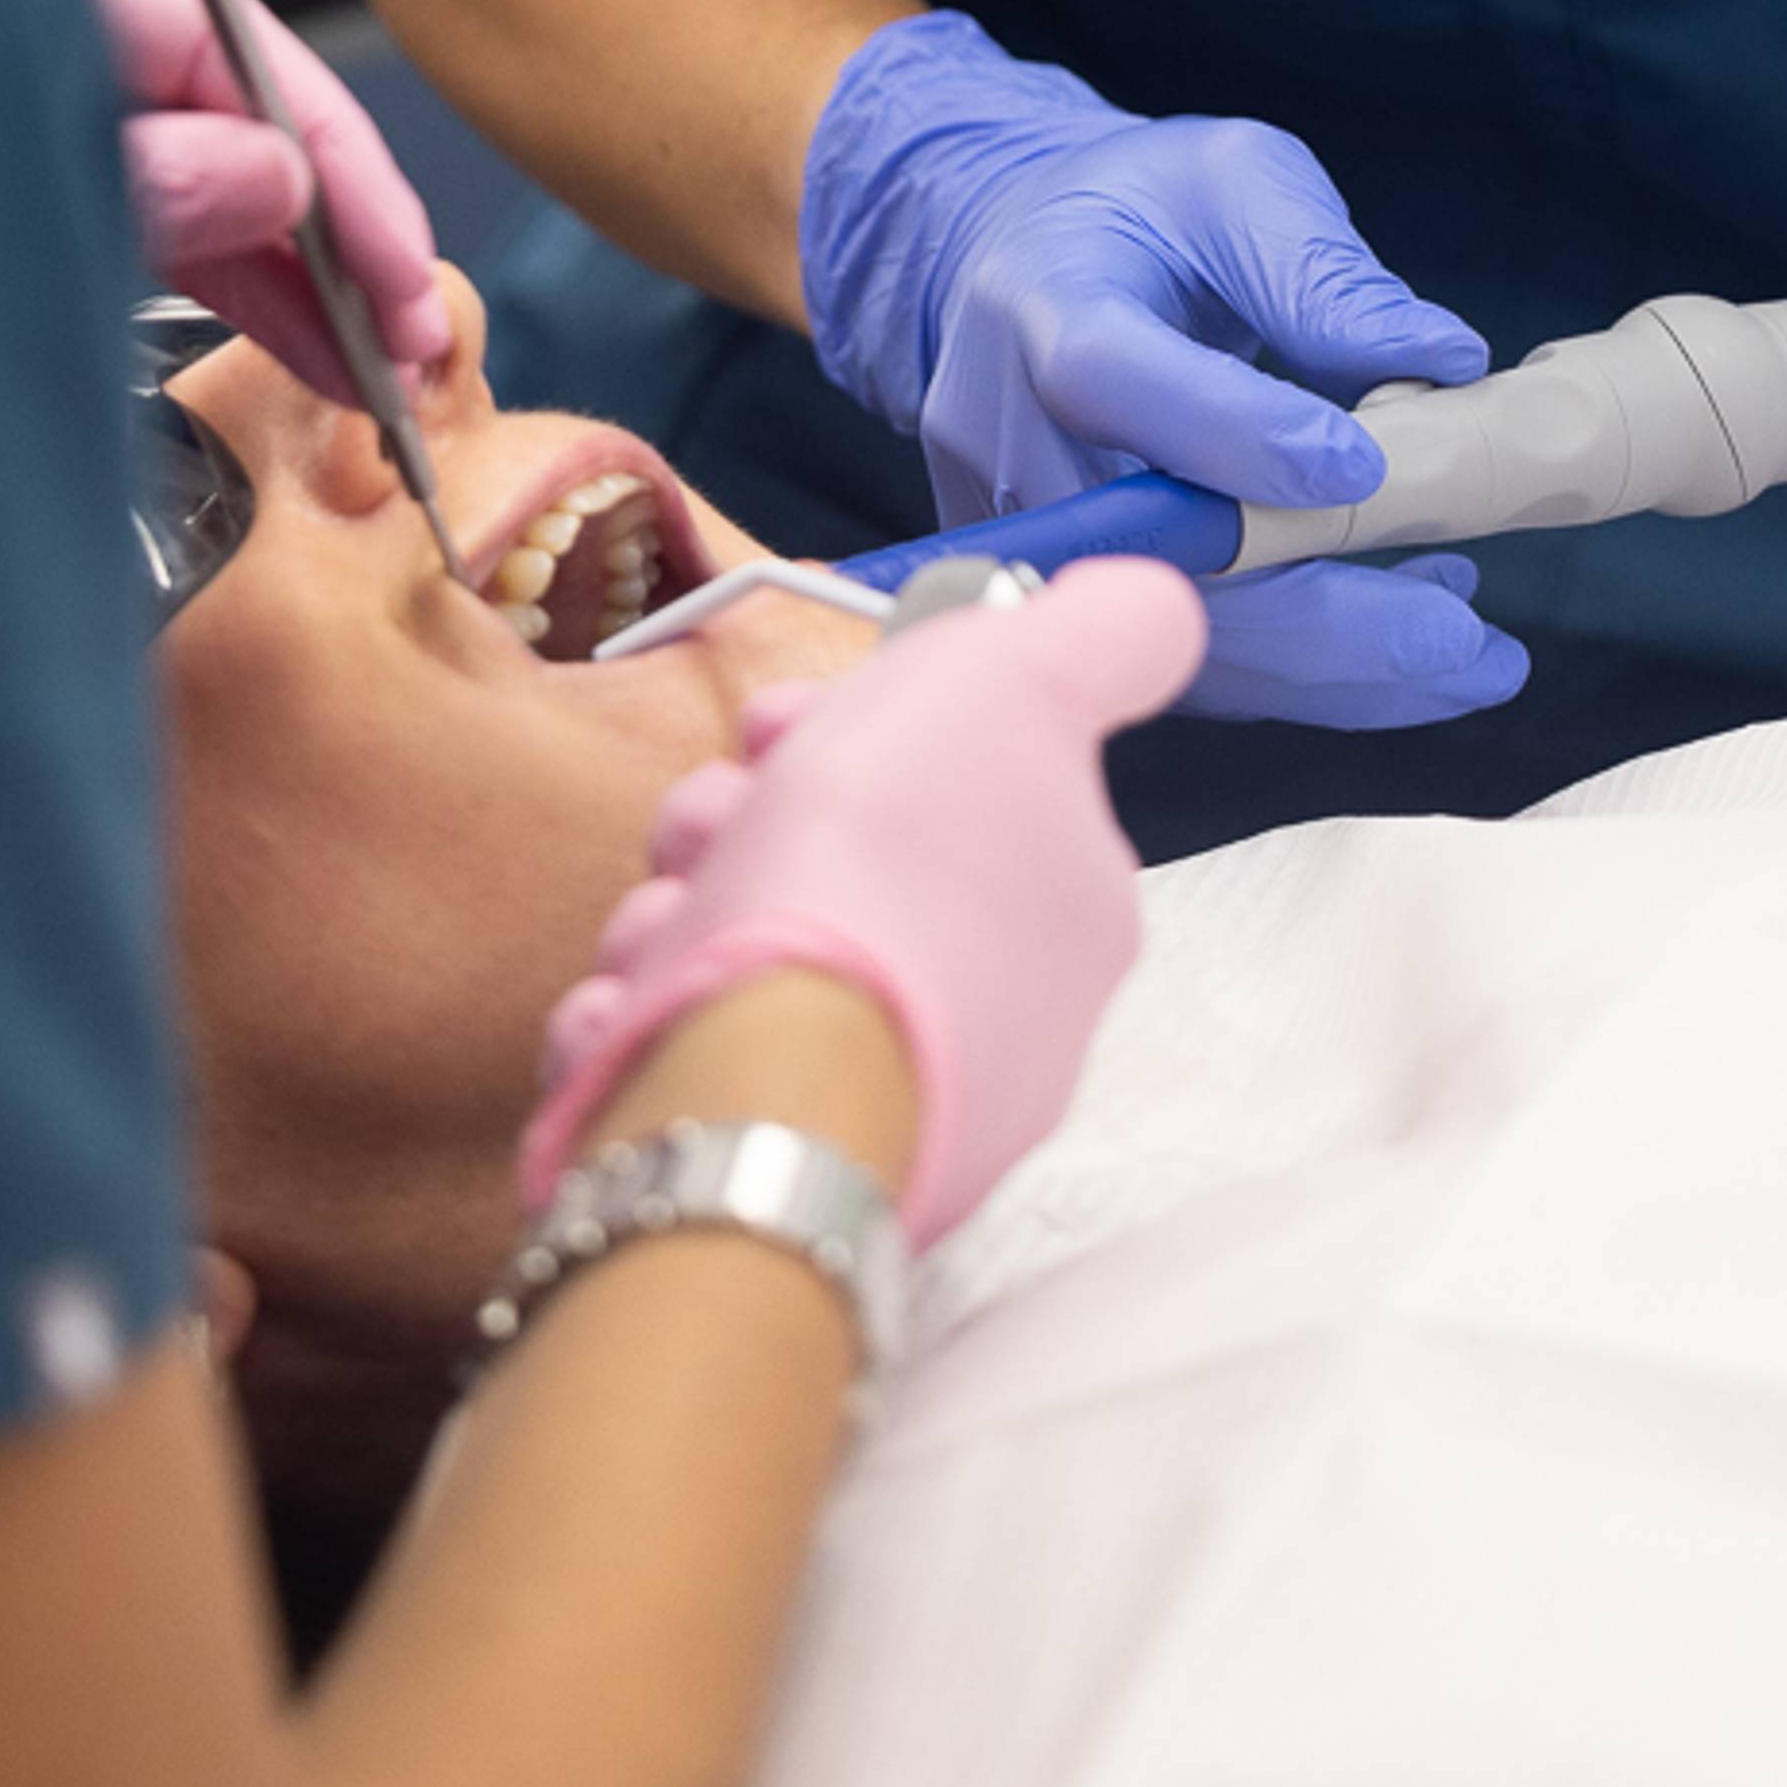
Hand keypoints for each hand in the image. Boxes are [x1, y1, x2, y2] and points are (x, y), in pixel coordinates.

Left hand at [86, 0, 448, 407]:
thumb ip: (144, 176)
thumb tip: (284, 178)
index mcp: (52, 6)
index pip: (241, 53)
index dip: (343, 159)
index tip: (400, 266)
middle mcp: (72, 62)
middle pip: (250, 125)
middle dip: (346, 234)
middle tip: (414, 337)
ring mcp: (62, 138)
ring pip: (224, 196)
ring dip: (314, 286)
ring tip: (384, 373)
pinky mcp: (52, 210)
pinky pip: (178, 241)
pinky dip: (250, 299)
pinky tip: (319, 355)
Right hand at [525, 554, 1208, 1230]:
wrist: (763, 1077)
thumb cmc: (884, 860)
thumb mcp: (1021, 678)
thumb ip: (1108, 635)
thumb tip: (1152, 612)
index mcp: (1065, 912)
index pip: (959, 787)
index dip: (855, 727)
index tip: (785, 725)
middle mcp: (999, 1024)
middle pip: (846, 873)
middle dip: (746, 822)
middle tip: (711, 823)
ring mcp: (891, 1114)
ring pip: (756, 965)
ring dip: (680, 916)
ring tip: (663, 925)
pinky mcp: (778, 1174)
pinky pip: (699, 1068)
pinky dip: (648, 1021)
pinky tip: (634, 1007)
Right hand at [800, 13, 1526, 729]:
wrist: (1013, 261)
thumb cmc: (1137, 212)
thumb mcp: (1237, 181)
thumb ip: (1322, 272)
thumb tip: (1443, 360)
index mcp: (1047, 303)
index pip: (1122, 381)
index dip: (1238, 436)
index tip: (1367, 467)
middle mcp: (1009, 434)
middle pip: (1153, 555)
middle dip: (1318, 618)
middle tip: (1462, 639)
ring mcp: (1019, 528)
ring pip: (1170, 636)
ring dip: (1329, 669)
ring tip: (1466, 655)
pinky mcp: (1053, 588)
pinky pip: (1172, 654)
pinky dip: (1294, 668)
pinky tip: (1394, 638)